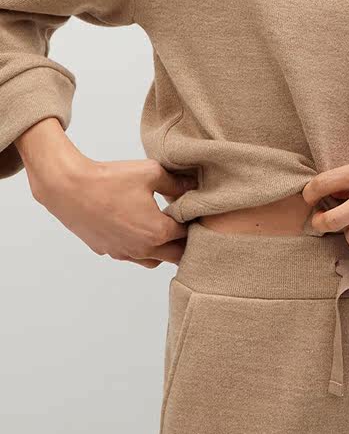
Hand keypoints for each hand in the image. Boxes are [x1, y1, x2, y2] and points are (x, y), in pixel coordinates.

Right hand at [30, 152, 196, 267]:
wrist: (69, 189)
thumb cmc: (110, 179)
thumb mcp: (151, 172)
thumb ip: (176, 182)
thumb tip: (192, 186)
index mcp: (158, 232)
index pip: (188, 234)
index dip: (194, 222)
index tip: (194, 210)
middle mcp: (142, 249)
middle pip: (176, 256)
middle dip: (184, 241)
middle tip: (184, 222)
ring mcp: (123, 253)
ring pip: (154, 260)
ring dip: (162, 248)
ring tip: (162, 228)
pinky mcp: (107, 251)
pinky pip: (131, 255)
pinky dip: (140, 247)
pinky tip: (136, 227)